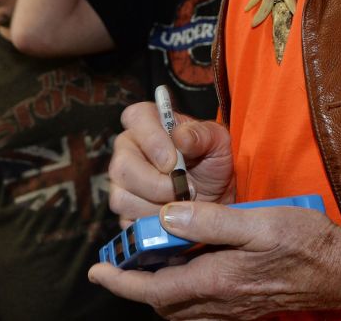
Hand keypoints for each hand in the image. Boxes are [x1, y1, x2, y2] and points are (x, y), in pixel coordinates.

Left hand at [88, 200, 340, 318]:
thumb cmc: (306, 242)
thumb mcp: (259, 221)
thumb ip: (212, 221)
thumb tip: (168, 217)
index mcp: (218, 279)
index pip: (156, 288)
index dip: (122, 281)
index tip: (99, 270)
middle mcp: (221, 300)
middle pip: (163, 302)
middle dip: (134, 285)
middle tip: (116, 262)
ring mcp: (233, 307)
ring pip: (180, 306)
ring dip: (156, 287)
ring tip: (144, 261)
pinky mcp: (244, 305)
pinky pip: (200, 305)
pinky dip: (181, 289)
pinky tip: (186, 266)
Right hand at [108, 102, 234, 224]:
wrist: (216, 200)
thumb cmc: (212, 164)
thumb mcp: (217, 144)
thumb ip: (202, 135)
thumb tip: (181, 136)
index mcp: (149, 123)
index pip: (135, 117)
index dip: (151, 139)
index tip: (173, 160)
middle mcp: (129, 150)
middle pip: (122, 166)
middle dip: (156, 183)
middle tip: (184, 188)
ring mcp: (122, 182)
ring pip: (122, 197)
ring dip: (157, 206)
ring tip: (182, 202)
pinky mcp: (125, 212)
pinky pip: (128, 221)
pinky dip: (153, 224)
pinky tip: (172, 216)